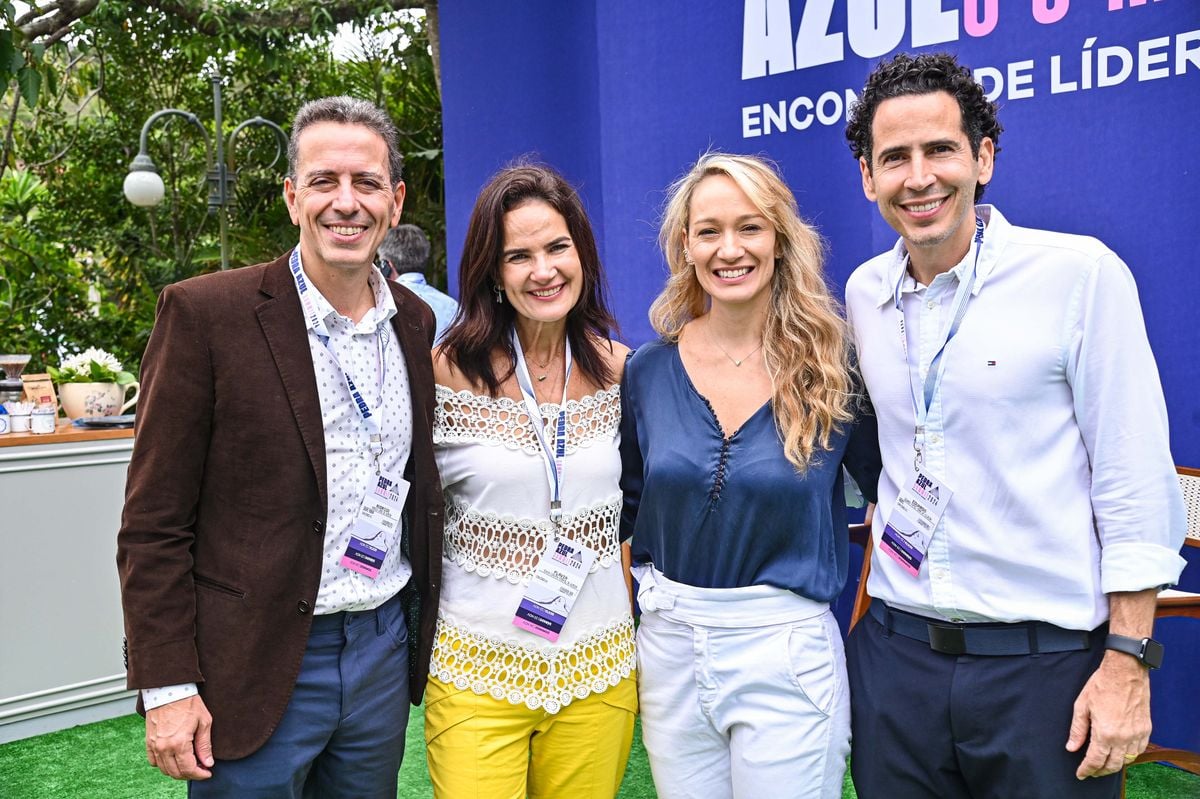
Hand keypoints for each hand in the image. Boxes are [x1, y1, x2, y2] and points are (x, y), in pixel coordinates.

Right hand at [145, 694, 213, 779]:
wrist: (168, 689)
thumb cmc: (188, 702)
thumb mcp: (204, 722)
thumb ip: (205, 745)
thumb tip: (208, 762)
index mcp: (179, 743)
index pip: (188, 769)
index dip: (200, 774)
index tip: (208, 773)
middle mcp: (164, 747)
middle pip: (175, 772)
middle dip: (190, 774)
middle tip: (201, 769)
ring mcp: (154, 745)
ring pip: (164, 769)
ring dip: (177, 771)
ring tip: (189, 764)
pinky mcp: (148, 741)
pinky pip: (153, 761)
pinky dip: (163, 765)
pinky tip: (174, 759)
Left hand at [1065, 652, 1150, 778]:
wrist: (1125, 672)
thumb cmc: (1101, 685)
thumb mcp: (1081, 706)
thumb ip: (1077, 730)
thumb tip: (1072, 747)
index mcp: (1105, 733)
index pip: (1095, 760)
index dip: (1087, 770)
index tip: (1081, 774)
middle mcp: (1123, 738)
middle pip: (1112, 765)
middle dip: (1100, 771)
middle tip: (1091, 771)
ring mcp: (1137, 734)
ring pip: (1127, 760)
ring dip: (1115, 765)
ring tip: (1104, 764)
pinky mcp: (1146, 729)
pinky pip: (1139, 750)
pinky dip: (1130, 756)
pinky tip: (1122, 754)